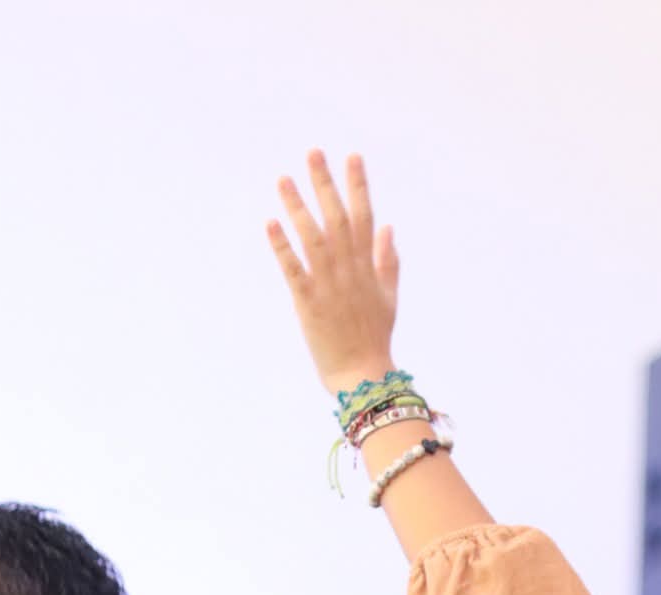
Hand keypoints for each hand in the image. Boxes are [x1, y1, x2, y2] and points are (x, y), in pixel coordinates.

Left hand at [267, 150, 400, 394]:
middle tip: (313, 152)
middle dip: (326, 184)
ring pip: (314, 238)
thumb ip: (388, 261)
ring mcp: (329, 286)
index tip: (352, 157)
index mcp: (368, 267)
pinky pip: (294, 269)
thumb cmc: (374, 338)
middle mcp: (350, 271)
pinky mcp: (309, 303)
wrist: (363, 376)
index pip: (365, 217)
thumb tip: (388, 227)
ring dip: (298, 207)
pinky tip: (270, 222)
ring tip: (283, 179)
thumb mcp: (389, 297)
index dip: (358, 186)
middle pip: (338, 219)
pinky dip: (283, 246)